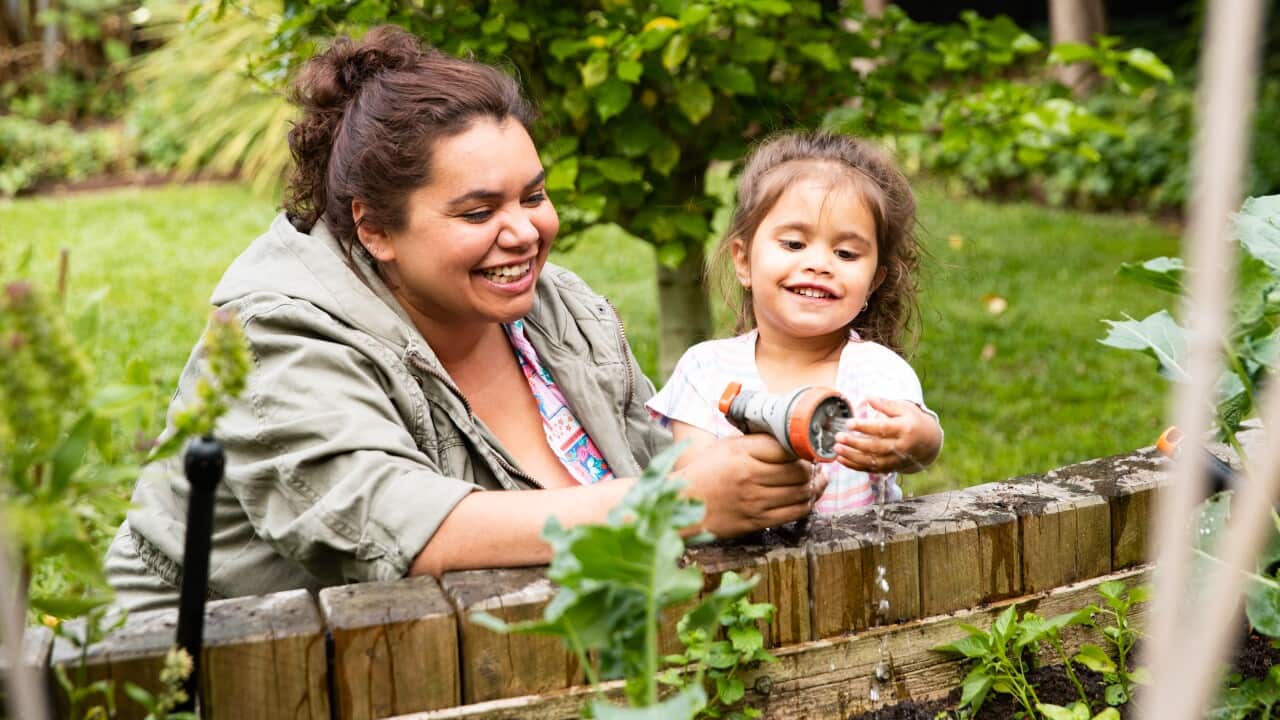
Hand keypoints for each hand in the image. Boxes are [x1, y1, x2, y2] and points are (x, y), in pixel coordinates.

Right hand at [678, 434, 824, 537]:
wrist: (683, 503)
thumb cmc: (705, 471)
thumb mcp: (727, 446)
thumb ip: (756, 441)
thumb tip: (790, 438)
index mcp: (741, 452)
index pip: (787, 447)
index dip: (804, 447)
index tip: (809, 446)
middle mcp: (749, 476)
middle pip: (799, 470)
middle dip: (813, 467)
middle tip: (816, 464)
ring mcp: (754, 501)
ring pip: (801, 492)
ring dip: (815, 485)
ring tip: (817, 479)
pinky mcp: (757, 521)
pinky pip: (794, 512)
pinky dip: (807, 503)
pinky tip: (809, 496)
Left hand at [833, 397, 941, 474]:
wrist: (928, 443)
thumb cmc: (912, 421)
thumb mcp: (904, 408)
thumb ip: (885, 404)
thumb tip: (868, 398)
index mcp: (905, 429)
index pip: (883, 429)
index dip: (865, 427)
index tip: (849, 423)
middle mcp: (901, 447)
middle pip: (876, 447)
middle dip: (855, 443)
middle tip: (838, 437)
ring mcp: (896, 460)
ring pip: (872, 461)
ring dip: (852, 456)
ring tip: (837, 448)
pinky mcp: (890, 468)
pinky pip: (871, 469)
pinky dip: (854, 466)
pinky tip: (840, 459)